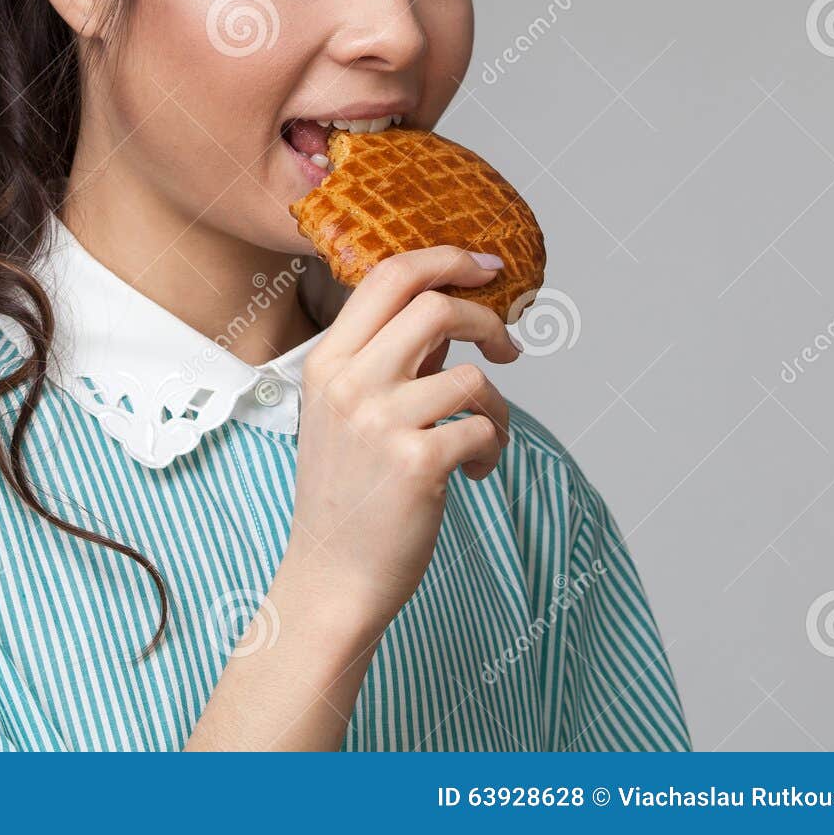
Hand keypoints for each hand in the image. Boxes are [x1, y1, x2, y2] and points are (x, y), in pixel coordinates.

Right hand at [282, 245, 520, 630]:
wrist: (333, 575)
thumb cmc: (346, 492)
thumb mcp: (344, 412)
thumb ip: (386, 359)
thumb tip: (446, 313)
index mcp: (326, 361)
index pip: (387, 277)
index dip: (445, 259)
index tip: (485, 267)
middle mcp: (348, 383)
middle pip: (435, 308)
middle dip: (486, 320)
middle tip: (507, 347)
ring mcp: (380, 422)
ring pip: (471, 374)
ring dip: (495, 404)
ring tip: (484, 433)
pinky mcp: (418, 463)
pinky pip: (483, 429)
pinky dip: (494, 448)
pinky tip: (476, 471)